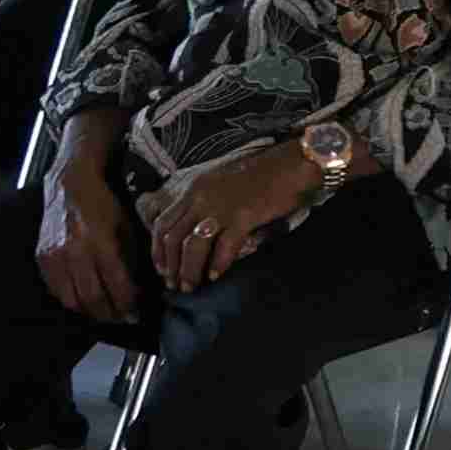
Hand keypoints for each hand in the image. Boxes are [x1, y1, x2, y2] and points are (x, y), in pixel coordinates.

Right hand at [35, 160, 141, 323]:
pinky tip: (85, 300)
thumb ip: (129, 260)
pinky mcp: (42, 258)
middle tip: (123, 319)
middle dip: (111, 314)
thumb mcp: (125, 227)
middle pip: (93, 298)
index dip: (128, 305)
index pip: (116, 285)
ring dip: (91, 313)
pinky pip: (57, 290)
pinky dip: (72, 300)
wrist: (70, 184)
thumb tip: (138, 291)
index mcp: (99, 241)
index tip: (136, 314)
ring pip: (72, 300)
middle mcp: (74, 251)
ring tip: (105, 314)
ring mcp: (54, 256)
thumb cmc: (103, 204)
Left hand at [141, 139, 315, 292]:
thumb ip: (206, 202)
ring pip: (193, 246)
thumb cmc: (263, 174)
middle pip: (173, 238)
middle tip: (174, 284)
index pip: (163, 222)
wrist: (293, 163)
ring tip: (191, 287)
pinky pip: (224, 247)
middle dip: (170, 266)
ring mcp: (222, 207)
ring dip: (189, 270)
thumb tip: (196, 230)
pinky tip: (216, 276)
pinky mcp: (244, 216)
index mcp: (195, 189)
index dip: (158, 249)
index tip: (162, 268)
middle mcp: (202, 197)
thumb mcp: (222, 182)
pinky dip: (218, 264)